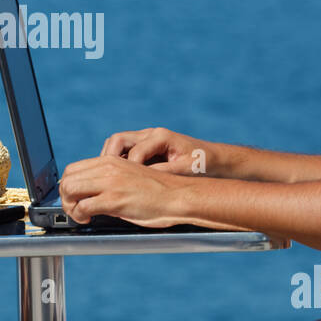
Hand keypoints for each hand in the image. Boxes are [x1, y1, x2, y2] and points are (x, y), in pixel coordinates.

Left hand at [59, 155, 187, 226]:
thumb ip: (110, 179)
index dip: (68, 185)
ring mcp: (110, 183)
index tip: (74, 198)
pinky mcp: (114, 200)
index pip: (73, 168)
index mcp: (111, 161)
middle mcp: (108, 168)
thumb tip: (91, 192)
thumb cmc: (158, 191)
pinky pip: (83, 207)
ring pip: (70, 190)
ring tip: (81, 215)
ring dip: (70, 206)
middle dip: (65, 197)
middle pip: (67, 179)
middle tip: (74, 209)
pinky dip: (80, 216)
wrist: (178, 196)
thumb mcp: (129, 175)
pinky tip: (89, 220)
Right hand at [100, 126, 214, 175]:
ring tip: (107, 177)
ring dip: (110, 158)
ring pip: (117, 143)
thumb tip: (142, 181)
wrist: (215, 160)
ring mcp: (147, 138)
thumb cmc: (202, 165)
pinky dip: (117, 161)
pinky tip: (117, 177)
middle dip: (109, 159)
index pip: (134, 152)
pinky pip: (124, 150)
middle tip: (106, 178)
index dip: (128, 171)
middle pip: (118, 140)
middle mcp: (151, 134)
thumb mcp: (185, 171)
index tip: (124, 187)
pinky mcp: (146, 146)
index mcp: (161, 137)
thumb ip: (163, 173)